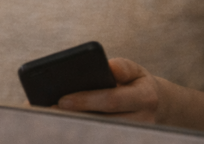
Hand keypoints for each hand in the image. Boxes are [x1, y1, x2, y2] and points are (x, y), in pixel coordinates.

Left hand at [54, 57, 203, 135]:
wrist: (157, 106)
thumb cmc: (136, 83)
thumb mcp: (135, 70)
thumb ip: (123, 67)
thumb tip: (109, 67)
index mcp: (145, 97)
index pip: (110, 100)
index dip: (85, 101)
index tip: (61, 99)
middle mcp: (143, 121)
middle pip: (102, 122)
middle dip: (73, 117)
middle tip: (46, 112)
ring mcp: (134, 135)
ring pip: (100, 133)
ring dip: (74, 128)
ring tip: (47, 120)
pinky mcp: (125, 140)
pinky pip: (100, 137)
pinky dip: (80, 133)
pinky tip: (59, 128)